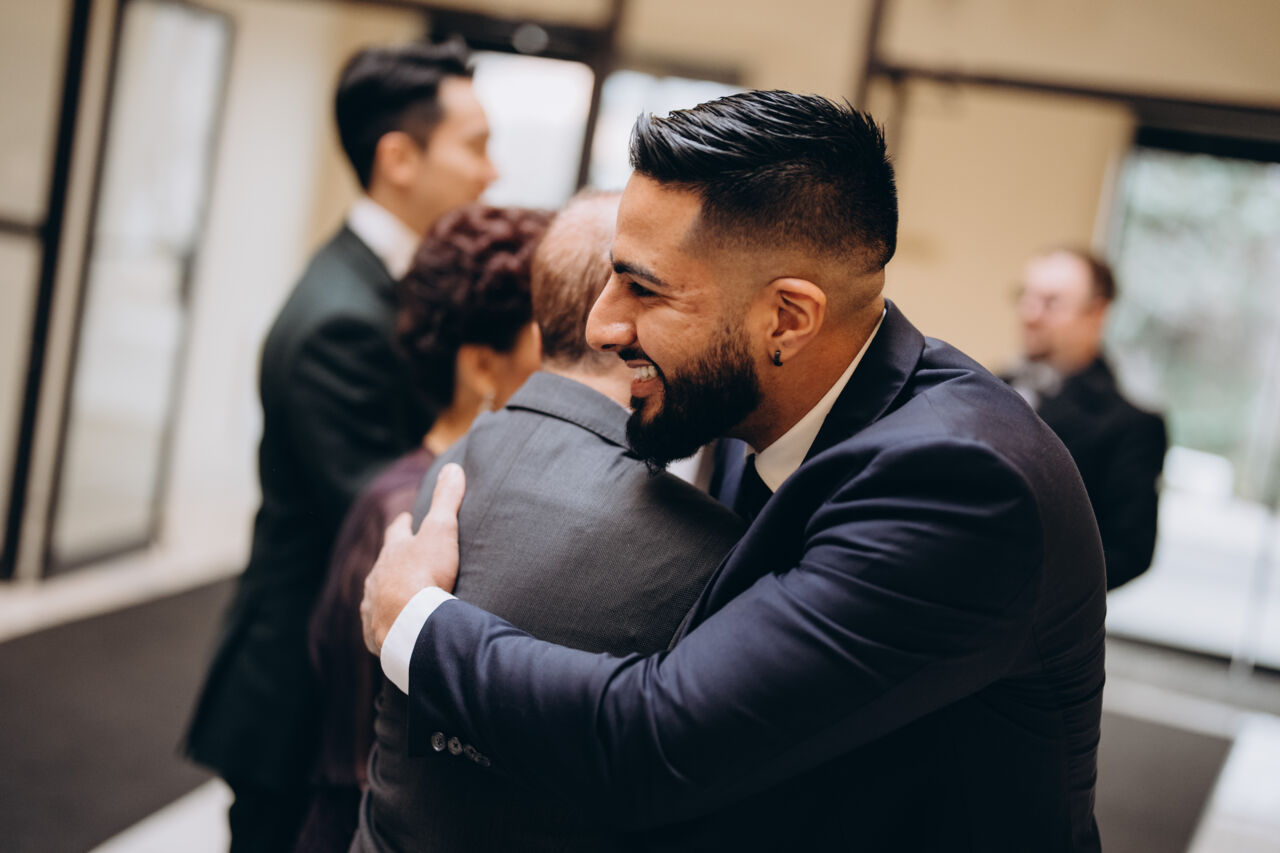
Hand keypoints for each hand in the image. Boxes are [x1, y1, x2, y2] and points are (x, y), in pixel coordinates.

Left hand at [361, 463, 465, 653]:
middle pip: (383, 564)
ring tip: (396, 597)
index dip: (403, 524)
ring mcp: (373, 606)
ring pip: (377, 595)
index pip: (396, 531)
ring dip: (386, 593)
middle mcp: (377, 577)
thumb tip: (453, 467)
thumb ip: (447, 500)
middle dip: (393, 561)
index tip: (406, 517)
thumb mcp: (441, 531)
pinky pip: (377, 626)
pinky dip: (385, 624)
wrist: (410, 623)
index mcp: (393, 552)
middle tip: (402, 559)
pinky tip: (390, 628)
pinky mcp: (375, 633)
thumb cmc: (426, 574)